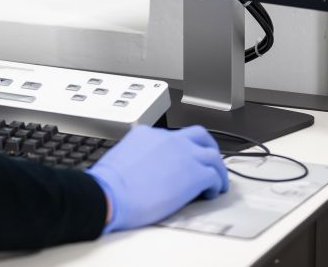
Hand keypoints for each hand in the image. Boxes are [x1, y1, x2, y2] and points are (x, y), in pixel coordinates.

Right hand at [87, 125, 228, 232]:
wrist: (111, 194)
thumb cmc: (110, 184)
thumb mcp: (122, 157)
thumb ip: (138, 155)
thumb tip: (144, 168)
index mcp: (148, 134)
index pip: (173, 136)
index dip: (181, 149)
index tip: (183, 161)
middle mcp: (169, 139)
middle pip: (199, 135)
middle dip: (208, 147)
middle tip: (210, 162)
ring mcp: (184, 154)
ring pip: (212, 155)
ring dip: (218, 169)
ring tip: (217, 182)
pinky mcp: (194, 174)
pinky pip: (214, 175)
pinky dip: (216, 184)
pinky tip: (210, 193)